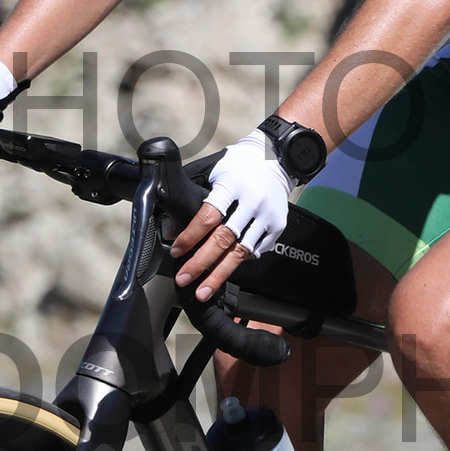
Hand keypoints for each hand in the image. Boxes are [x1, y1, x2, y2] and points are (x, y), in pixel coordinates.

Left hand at [171, 130, 290, 300]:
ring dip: (220, 274)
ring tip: (203, 290)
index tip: (177, 251)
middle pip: (224, 239)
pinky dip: (237, 263)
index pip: (209, 216)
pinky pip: (254, 251)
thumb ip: (191, 194)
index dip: (191, 236)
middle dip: (201, 262)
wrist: (277, 159)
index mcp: (232, 185)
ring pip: (240, 252)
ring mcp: (267, 216)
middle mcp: (252, 202)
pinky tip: (223, 274)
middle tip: (185, 278)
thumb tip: (172, 226)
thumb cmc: (238, 165)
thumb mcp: (211, 170)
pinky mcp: (277, 227)